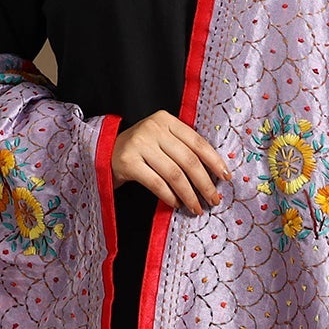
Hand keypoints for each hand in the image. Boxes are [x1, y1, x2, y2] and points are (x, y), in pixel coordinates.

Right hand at [111, 109, 231, 214]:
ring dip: (189, 195)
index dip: (214, 161)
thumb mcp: (161, 140)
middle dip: (205, 183)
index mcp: (166, 120)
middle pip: (189, 160)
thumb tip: (214, 175)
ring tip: (197, 208)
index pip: (197, 142)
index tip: (226, 178)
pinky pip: (157, 183)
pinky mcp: (128, 162)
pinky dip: (170, 196)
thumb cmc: (139, 150)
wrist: (102, 153)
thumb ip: (182, 148)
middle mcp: (153, 128)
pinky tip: (177, 204)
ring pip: (175, 174)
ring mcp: (139, 144)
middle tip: (213, 199)